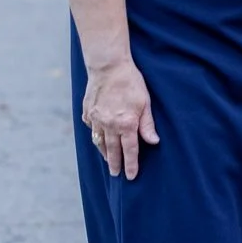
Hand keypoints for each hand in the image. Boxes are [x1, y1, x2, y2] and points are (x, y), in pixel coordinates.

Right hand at [81, 58, 158, 179]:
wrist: (108, 66)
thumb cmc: (130, 82)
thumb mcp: (145, 102)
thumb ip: (147, 124)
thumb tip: (154, 142)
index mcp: (125, 124)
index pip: (129, 151)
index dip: (130, 165)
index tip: (130, 176)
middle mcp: (109, 125)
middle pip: (112, 151)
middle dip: (115, 164)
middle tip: (116, 174)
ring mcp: (96, 119)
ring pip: (99, 142)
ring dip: (104, 153)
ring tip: (108, 160)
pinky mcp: (88, 112)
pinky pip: (91, 129)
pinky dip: (95, 135)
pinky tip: (98, 138)